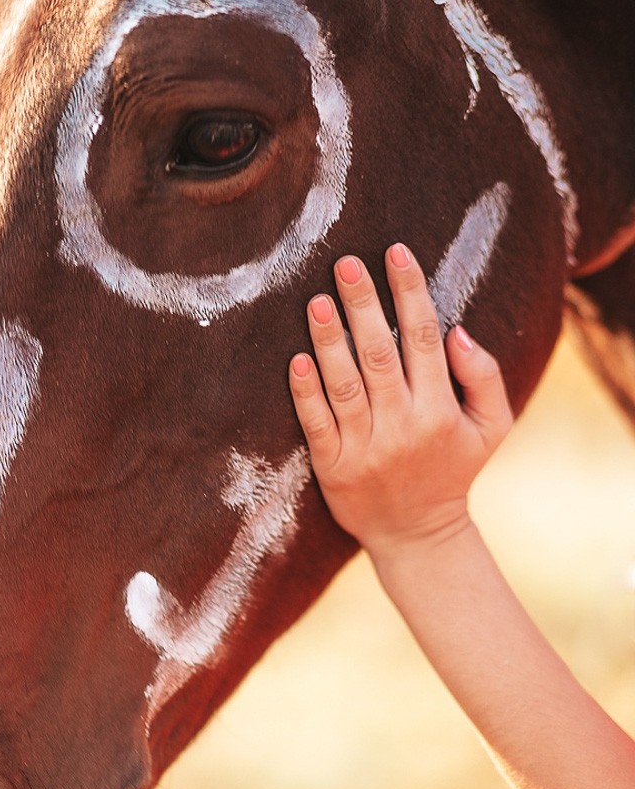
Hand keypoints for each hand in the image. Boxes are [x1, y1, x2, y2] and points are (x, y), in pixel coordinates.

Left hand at [289, 246, 512, 558]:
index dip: (410, 291)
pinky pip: (317, 424)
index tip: (395, 253)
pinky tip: (296, 359)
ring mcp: (366, 447)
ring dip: (330, 340)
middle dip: (364, 304)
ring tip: (317, 300)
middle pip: (380, 353)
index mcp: (441, 410)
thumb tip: (456, 330)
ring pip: (345, 384)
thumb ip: (484, 377)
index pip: (424, 338)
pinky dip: (306, 391)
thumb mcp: (492, 428)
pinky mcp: (334, 467)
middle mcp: (403, 425)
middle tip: (345, 262)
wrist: (417, 535)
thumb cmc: (453, 471)